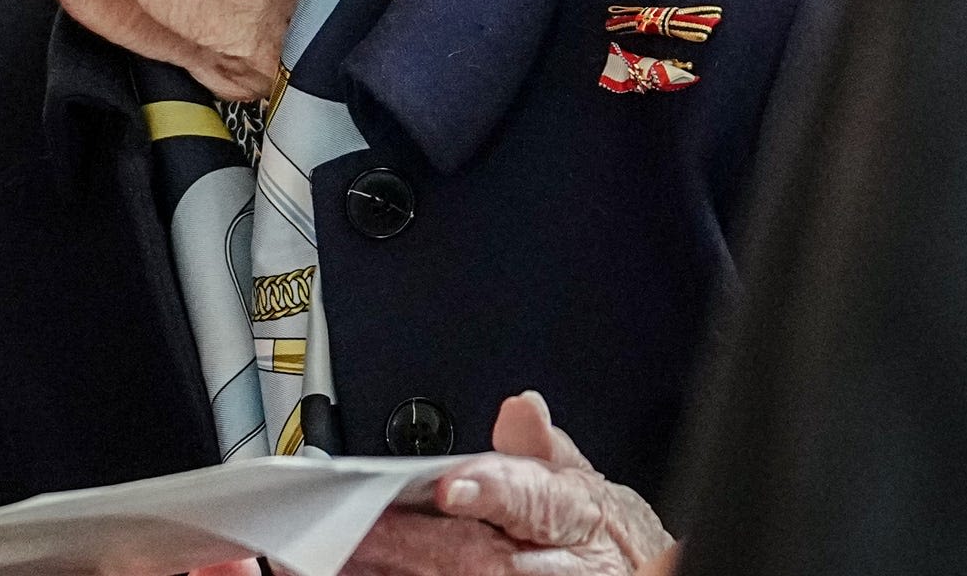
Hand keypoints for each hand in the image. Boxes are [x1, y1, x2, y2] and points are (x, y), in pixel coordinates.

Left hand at [341, 393, 671, 575]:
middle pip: (478, 551)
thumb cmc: (594, 533)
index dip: (489, 489)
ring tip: (343, 553)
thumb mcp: (581, 478)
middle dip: (413, 539)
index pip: (532, 498)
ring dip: (400, 567)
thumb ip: (541, 446)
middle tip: (355, 523)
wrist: (622, 574)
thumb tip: (522, 407)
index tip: (449, 486)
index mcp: (572, 510)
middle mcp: (551, 561)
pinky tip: (367, 571)